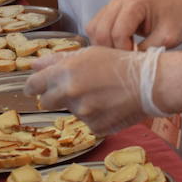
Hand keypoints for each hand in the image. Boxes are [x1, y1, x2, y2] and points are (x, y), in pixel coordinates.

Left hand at [25, 46, 165, 134]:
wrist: (149, 83)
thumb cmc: (120, 63)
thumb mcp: (89, 54)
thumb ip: (58, 60)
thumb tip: (34, 65)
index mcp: (66, 72)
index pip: (34, 85)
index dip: (32, 87)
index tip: (33, 88)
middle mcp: (71, 93)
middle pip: (46, 102)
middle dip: (54, 96)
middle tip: (73, 89)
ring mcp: (83, 113)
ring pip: (71, 111)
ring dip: (79, 104)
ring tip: (100, 93)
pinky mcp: (95, 127)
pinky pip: (87, 123)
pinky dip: (94, 116)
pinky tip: (108, 105)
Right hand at [86, 0, 181, 49]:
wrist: (181, 4)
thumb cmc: (178, 19)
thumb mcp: (168, 38)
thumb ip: (147, 51)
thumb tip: (127, 64)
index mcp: (136, 2)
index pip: (118, 32)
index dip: (123, 50)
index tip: (135, 57)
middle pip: (100, 30)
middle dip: (110, 49)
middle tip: (125, 57)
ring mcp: (113, 1)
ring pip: (93, 27)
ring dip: (103, 44)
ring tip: (121, 51)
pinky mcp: (110, 6)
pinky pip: (96, 25)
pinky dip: (102, 38)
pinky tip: (118, 44)